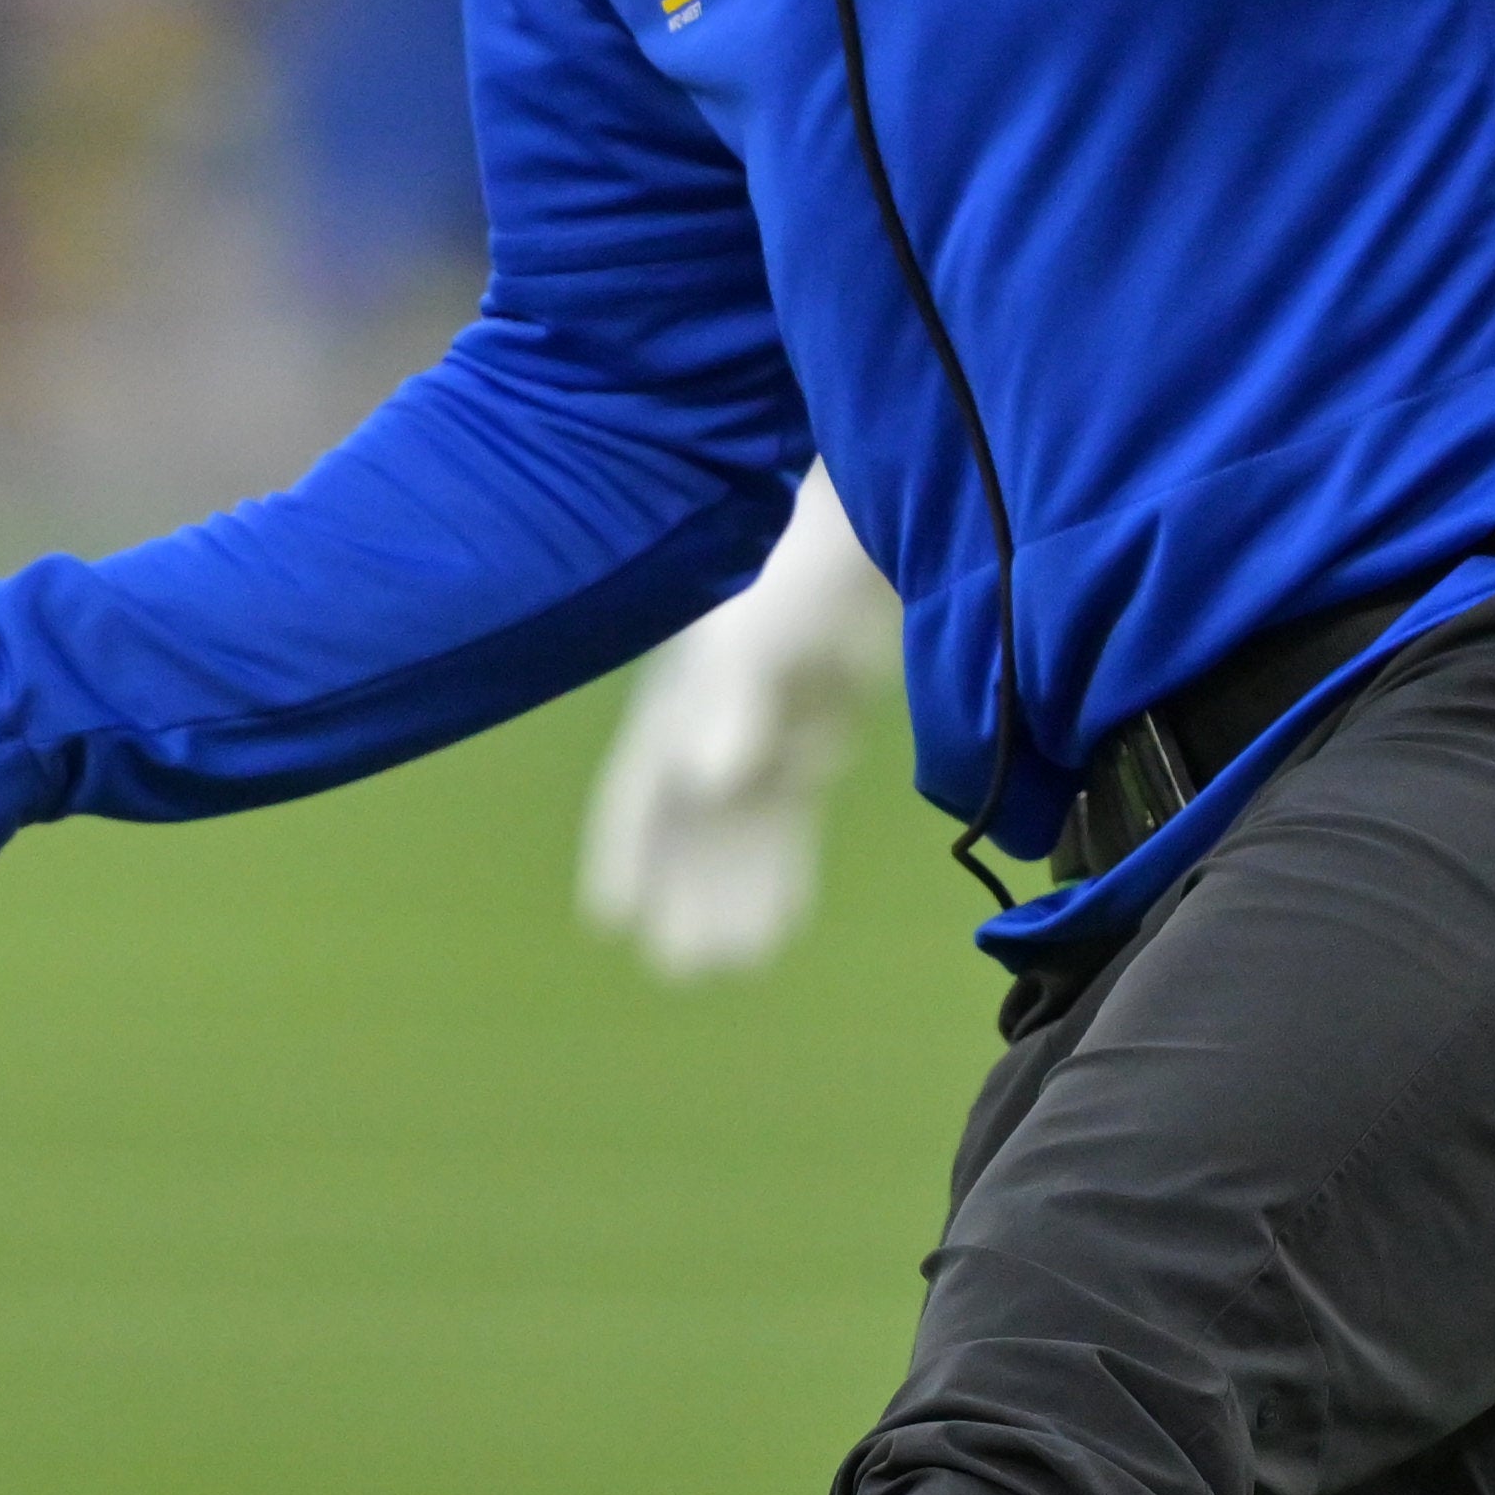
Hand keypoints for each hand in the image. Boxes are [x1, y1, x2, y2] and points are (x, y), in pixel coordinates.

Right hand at [579, 479, 896, 980]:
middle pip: (690, 824)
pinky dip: (783, 865)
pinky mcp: (816, 729)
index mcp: (678, 697)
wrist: (881, 525)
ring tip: (733, 961)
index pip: (640, 790)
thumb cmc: (799, 572)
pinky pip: (789, 815)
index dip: (625, 852)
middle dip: (684, 892)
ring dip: (735, 891)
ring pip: (741, 829)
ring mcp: (765, 727)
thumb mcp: (756, 639)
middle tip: (683, 968)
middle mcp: (712, 720)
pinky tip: (783, 916)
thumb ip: (732, 708)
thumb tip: (711, 786)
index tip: (613, 919)